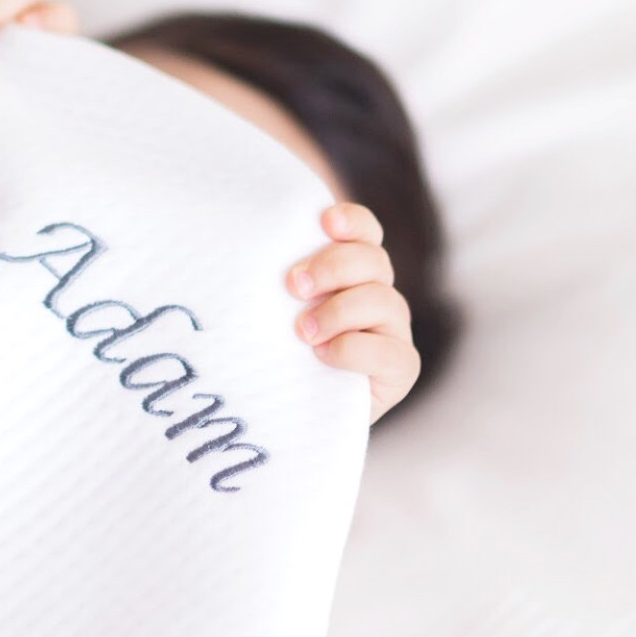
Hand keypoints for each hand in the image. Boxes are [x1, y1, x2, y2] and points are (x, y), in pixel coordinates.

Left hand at [286, 202, 419, 423]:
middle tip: (293, 286)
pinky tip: (323, 355)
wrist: (287, 416)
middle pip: (373, 260)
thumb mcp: (267, 312)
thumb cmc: (272, 355)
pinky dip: (355, 349)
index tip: (324, 221)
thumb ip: (272, 280)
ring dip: (339, 311)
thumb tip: (235, 240)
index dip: (351, 221)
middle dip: (333, 267)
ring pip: (382, 301)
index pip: (364, 231)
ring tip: (302, 332)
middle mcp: (377, 295)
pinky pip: (391, 352)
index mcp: (352, 272)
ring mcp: (392, 331)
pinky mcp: (400, 370)